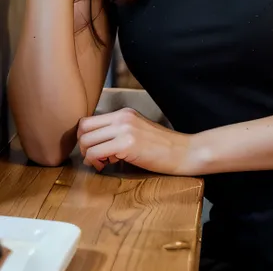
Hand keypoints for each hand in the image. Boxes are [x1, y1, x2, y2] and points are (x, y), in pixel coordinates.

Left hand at [77, 107, 193, 175]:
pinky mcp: (127, 143)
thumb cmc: (162, 147)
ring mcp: (124, 129)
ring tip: (102, 163)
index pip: (88, 120)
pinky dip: (95, 162)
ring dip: (88, 155)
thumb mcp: (137, 131)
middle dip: (83, 147)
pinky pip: (95, 152)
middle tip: (95, 158)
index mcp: (124, 113)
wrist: (183, 151)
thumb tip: (96, 144)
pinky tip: (107, 165)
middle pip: (83, 128)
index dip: (84, 137)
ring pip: (86, 141)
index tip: (94, 149)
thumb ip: (118, 132)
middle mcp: (122, 117)